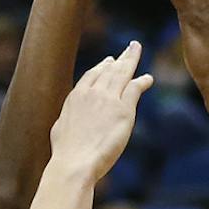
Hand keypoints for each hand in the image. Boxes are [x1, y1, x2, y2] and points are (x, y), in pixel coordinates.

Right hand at [48, 42, 152, 177]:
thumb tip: (67, 120)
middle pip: (110, 69)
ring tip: (137, 50)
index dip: (103, 66)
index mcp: (76, 96)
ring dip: (132, 60)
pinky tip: (148, 79)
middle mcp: (93, 93)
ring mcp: (109, 99)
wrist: (74, 161)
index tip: (110, 60)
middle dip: (121, 57)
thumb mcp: (60, 128)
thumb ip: (68, 118)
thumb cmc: (65, 152)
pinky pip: (135, 88)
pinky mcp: (124, 110)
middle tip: (131, 47)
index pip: (92, 75)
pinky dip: (142, 81)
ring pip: (123, 73)